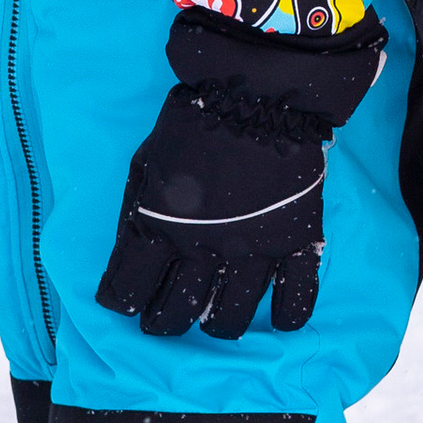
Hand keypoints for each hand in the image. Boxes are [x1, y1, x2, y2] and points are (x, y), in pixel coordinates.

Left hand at [97, 7, 384, 339]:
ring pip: (232, 318)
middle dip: (164, 322)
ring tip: (214, 321)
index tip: (130, 303)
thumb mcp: (143, 167)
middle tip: (165, 319)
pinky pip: (297, 296)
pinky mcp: (296, 241)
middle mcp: (203, 251)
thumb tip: (125, 267)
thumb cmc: (192, 127)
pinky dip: (288, 316)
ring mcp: (254, 250)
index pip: (129, 293)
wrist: (258, 94)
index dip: (126, 303)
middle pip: (176, 314)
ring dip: (218, 327)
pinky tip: (279, 320)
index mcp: (158, 231)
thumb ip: (133, 219)